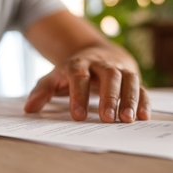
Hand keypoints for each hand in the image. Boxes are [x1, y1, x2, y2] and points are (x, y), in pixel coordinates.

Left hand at [24, 47, 150, 122]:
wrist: (96, 53)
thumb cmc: (72, 72)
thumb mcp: (54, 77)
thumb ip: (42, 92)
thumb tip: (28, 109)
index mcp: (79, 63)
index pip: (79, 76)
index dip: (78, 95)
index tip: (78, 116)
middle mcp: (101, 63)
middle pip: (108, 75)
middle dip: (108, 96)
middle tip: (107, 118)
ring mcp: (119, 68)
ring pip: (128, 79)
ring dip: (129, 99)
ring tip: (127, 120)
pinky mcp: (132, 76)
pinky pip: (141, 87)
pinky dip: (144, 100)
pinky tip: (143, 117)